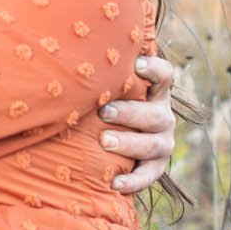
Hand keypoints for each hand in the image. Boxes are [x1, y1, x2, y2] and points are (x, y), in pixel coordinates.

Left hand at [101, 54, 175, 193]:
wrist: (110, 142)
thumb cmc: (102, 104)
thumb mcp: (106, 89)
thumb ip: (99, 74)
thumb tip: (65, 46)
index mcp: (155, 93)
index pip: (164, 77)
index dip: (154, 70)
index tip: (136, 65)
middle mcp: (162, 117)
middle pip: (155, 114)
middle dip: (130, 113)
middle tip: (104, 111)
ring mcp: (162, 143)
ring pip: (153, 144)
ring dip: (129, 143)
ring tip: (105, 142)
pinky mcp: (154, 167)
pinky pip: (148, 176)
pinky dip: (133, 181)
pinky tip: (115, 183)